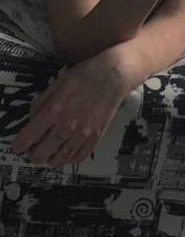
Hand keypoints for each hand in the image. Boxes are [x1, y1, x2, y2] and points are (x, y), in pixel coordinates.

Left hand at [9, 48, 131, 167]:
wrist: (114, 76)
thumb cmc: (86, 75)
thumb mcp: (58, 82)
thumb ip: (42, 102)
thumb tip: (32, 119)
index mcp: (55, 110)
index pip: (29, 138)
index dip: (19, 145)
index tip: (18, 146)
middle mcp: (67, 126)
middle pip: (40, 155)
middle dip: (32, 153)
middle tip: (33, 147)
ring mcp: (82, 135)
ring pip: (58, 161)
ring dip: (49, 158)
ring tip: (49, 149)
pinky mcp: (95, 138)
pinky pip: (76, 159)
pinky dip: (67, 158)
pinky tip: (65, 149)